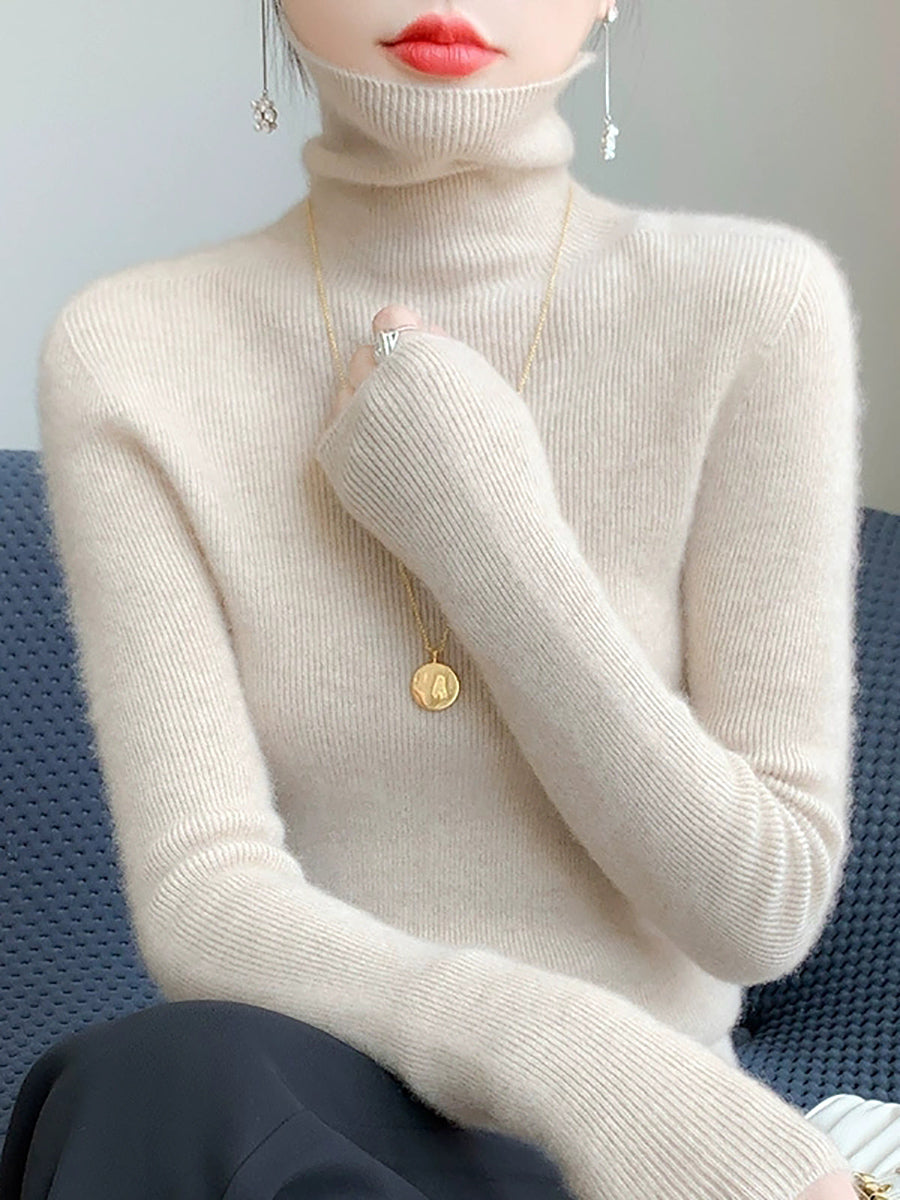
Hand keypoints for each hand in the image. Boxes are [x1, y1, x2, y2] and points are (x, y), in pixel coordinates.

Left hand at [313, 306, 569, 588]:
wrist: (488, 541)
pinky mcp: (338, 468)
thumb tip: (408, 328)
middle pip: (365, 358)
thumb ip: (446, 354)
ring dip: (369, 408)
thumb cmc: (503, 465)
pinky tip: (398, 467)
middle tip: (424, 415)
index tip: (428, 369)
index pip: (391, 320)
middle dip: (388, 375)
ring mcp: (350, 429)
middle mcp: (375, 386)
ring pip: (347, 396)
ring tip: (412, 444)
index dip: (412, 343)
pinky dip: (360, 444)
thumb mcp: (491, 392)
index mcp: (417, 357)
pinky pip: (341, 437)